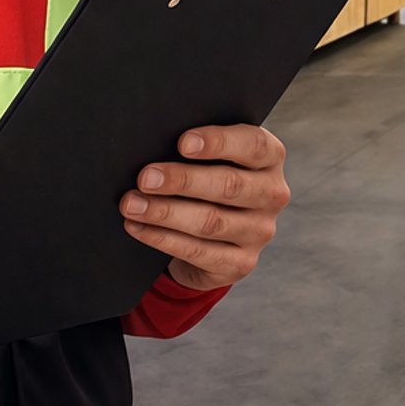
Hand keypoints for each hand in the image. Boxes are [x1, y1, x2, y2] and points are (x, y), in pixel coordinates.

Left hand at [120, 125, 290, 293]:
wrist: (219, 231)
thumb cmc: (209, 176)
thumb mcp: (214, 157)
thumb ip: (198, 148)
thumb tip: (154, 142)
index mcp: (270, 158)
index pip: (253, 145)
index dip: (219, 142)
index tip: (183, 143)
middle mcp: (272, 194)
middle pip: (229, 185)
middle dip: (182, 181)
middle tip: (145, 178)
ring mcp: (259, 232)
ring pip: (210, 221)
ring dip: (165, 212)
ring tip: (132, 204)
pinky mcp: (241, 263)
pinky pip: (198, 251)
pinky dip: (163, 238)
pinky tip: (139, 227)